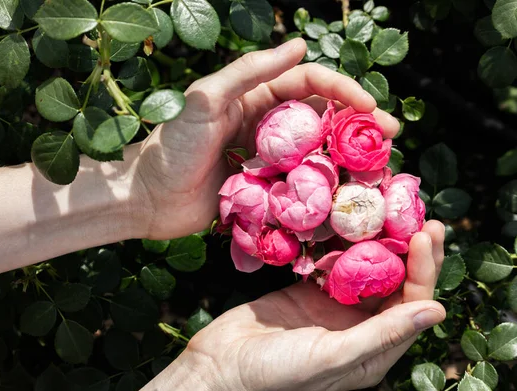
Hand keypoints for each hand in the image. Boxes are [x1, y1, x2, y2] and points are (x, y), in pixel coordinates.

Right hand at [132, 221, 445, 390]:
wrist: (221, 366)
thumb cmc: (276, 373)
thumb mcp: (332, 356)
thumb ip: (383, 334)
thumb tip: (438, 311)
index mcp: (374, 351)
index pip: (412, 306)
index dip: (423, 271)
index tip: (424, 235)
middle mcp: (359, 328)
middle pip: (397, 285)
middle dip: (412, 252)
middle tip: (424, 217)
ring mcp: (332, 307)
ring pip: (367, 270)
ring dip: (381, 243)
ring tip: (393, 211)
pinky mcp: (308, 290)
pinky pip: (333, 263)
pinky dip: (344, 243)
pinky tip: (351, 220)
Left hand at [133, 38, 399, 239]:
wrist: (146, 199)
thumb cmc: (171, 148)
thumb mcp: (204, 100)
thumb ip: (249, 73)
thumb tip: (299, 46)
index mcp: (255, 98)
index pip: (308, 84)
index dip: (342, 90)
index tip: (370, 108)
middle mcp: (265, 126)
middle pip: (321, 118)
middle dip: (357, 124)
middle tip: (390, 138)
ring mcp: (267, 160)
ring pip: (316, 153)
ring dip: (347, 158)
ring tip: (377, 170)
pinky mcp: (264, 191)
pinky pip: (300, 186)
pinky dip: (323, 189)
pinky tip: (346, 197)